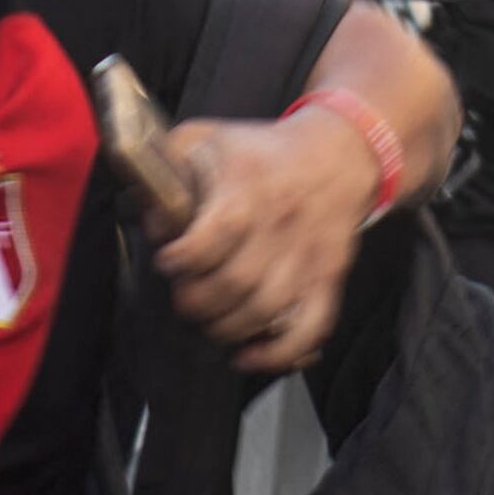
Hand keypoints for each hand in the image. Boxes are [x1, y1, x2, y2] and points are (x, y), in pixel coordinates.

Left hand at [157, 111, 380, 372]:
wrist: (338, 155)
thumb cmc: (260, 152)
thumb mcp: (205, 138)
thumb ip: (165, 167)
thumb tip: (156, 221)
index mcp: (247, 188)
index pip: (211, 239)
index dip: (181, 260)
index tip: (167, 260)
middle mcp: (280, 225)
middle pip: (234, 284)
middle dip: (196, 302)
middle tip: (185, 297)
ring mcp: (307, 256)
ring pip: (265, 312)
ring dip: (226, 328)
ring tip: (210, 320)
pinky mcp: (327, 279)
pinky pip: (310, 329)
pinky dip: (278, 354)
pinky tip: (247, 356)